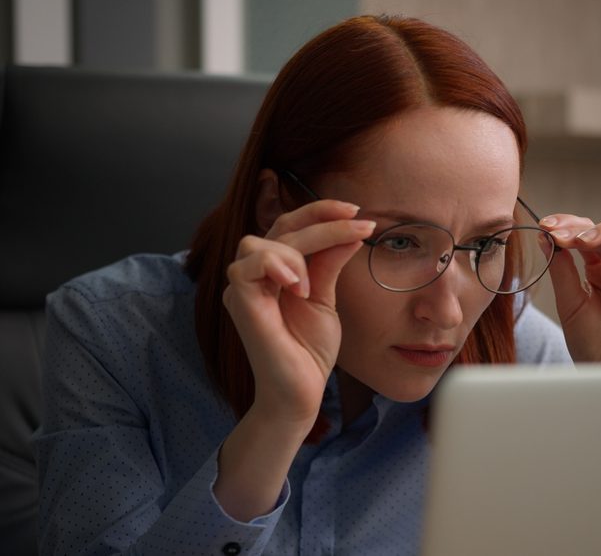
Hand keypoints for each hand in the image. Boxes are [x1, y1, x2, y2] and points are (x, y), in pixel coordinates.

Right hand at [222, 200, 375, 429]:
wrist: (301, 392)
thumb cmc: (309, 350)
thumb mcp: (326, 298)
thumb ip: (330, 263)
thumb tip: (351, 229)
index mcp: (275, 270)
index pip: (291, 226)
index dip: (320, 212)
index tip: (355, 210)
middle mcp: (255, 274)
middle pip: (281, 227)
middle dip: (323, 221)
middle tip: (360, 223)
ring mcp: (243, 288)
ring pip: (261, 241)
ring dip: (298, 249)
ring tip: (313, 286)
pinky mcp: (239, 302)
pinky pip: (246, 266)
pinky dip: (276, 267)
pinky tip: (299, 288)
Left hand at [539, 215, 600, 361]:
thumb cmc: (591, 344)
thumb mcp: (570, 303)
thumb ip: (561, 270)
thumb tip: (544, 236)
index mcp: (599, 270)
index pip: (586, 235)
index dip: (568, 226)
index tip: (546, 226)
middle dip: (582, 228)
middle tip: (560, 233)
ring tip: (585, 241)